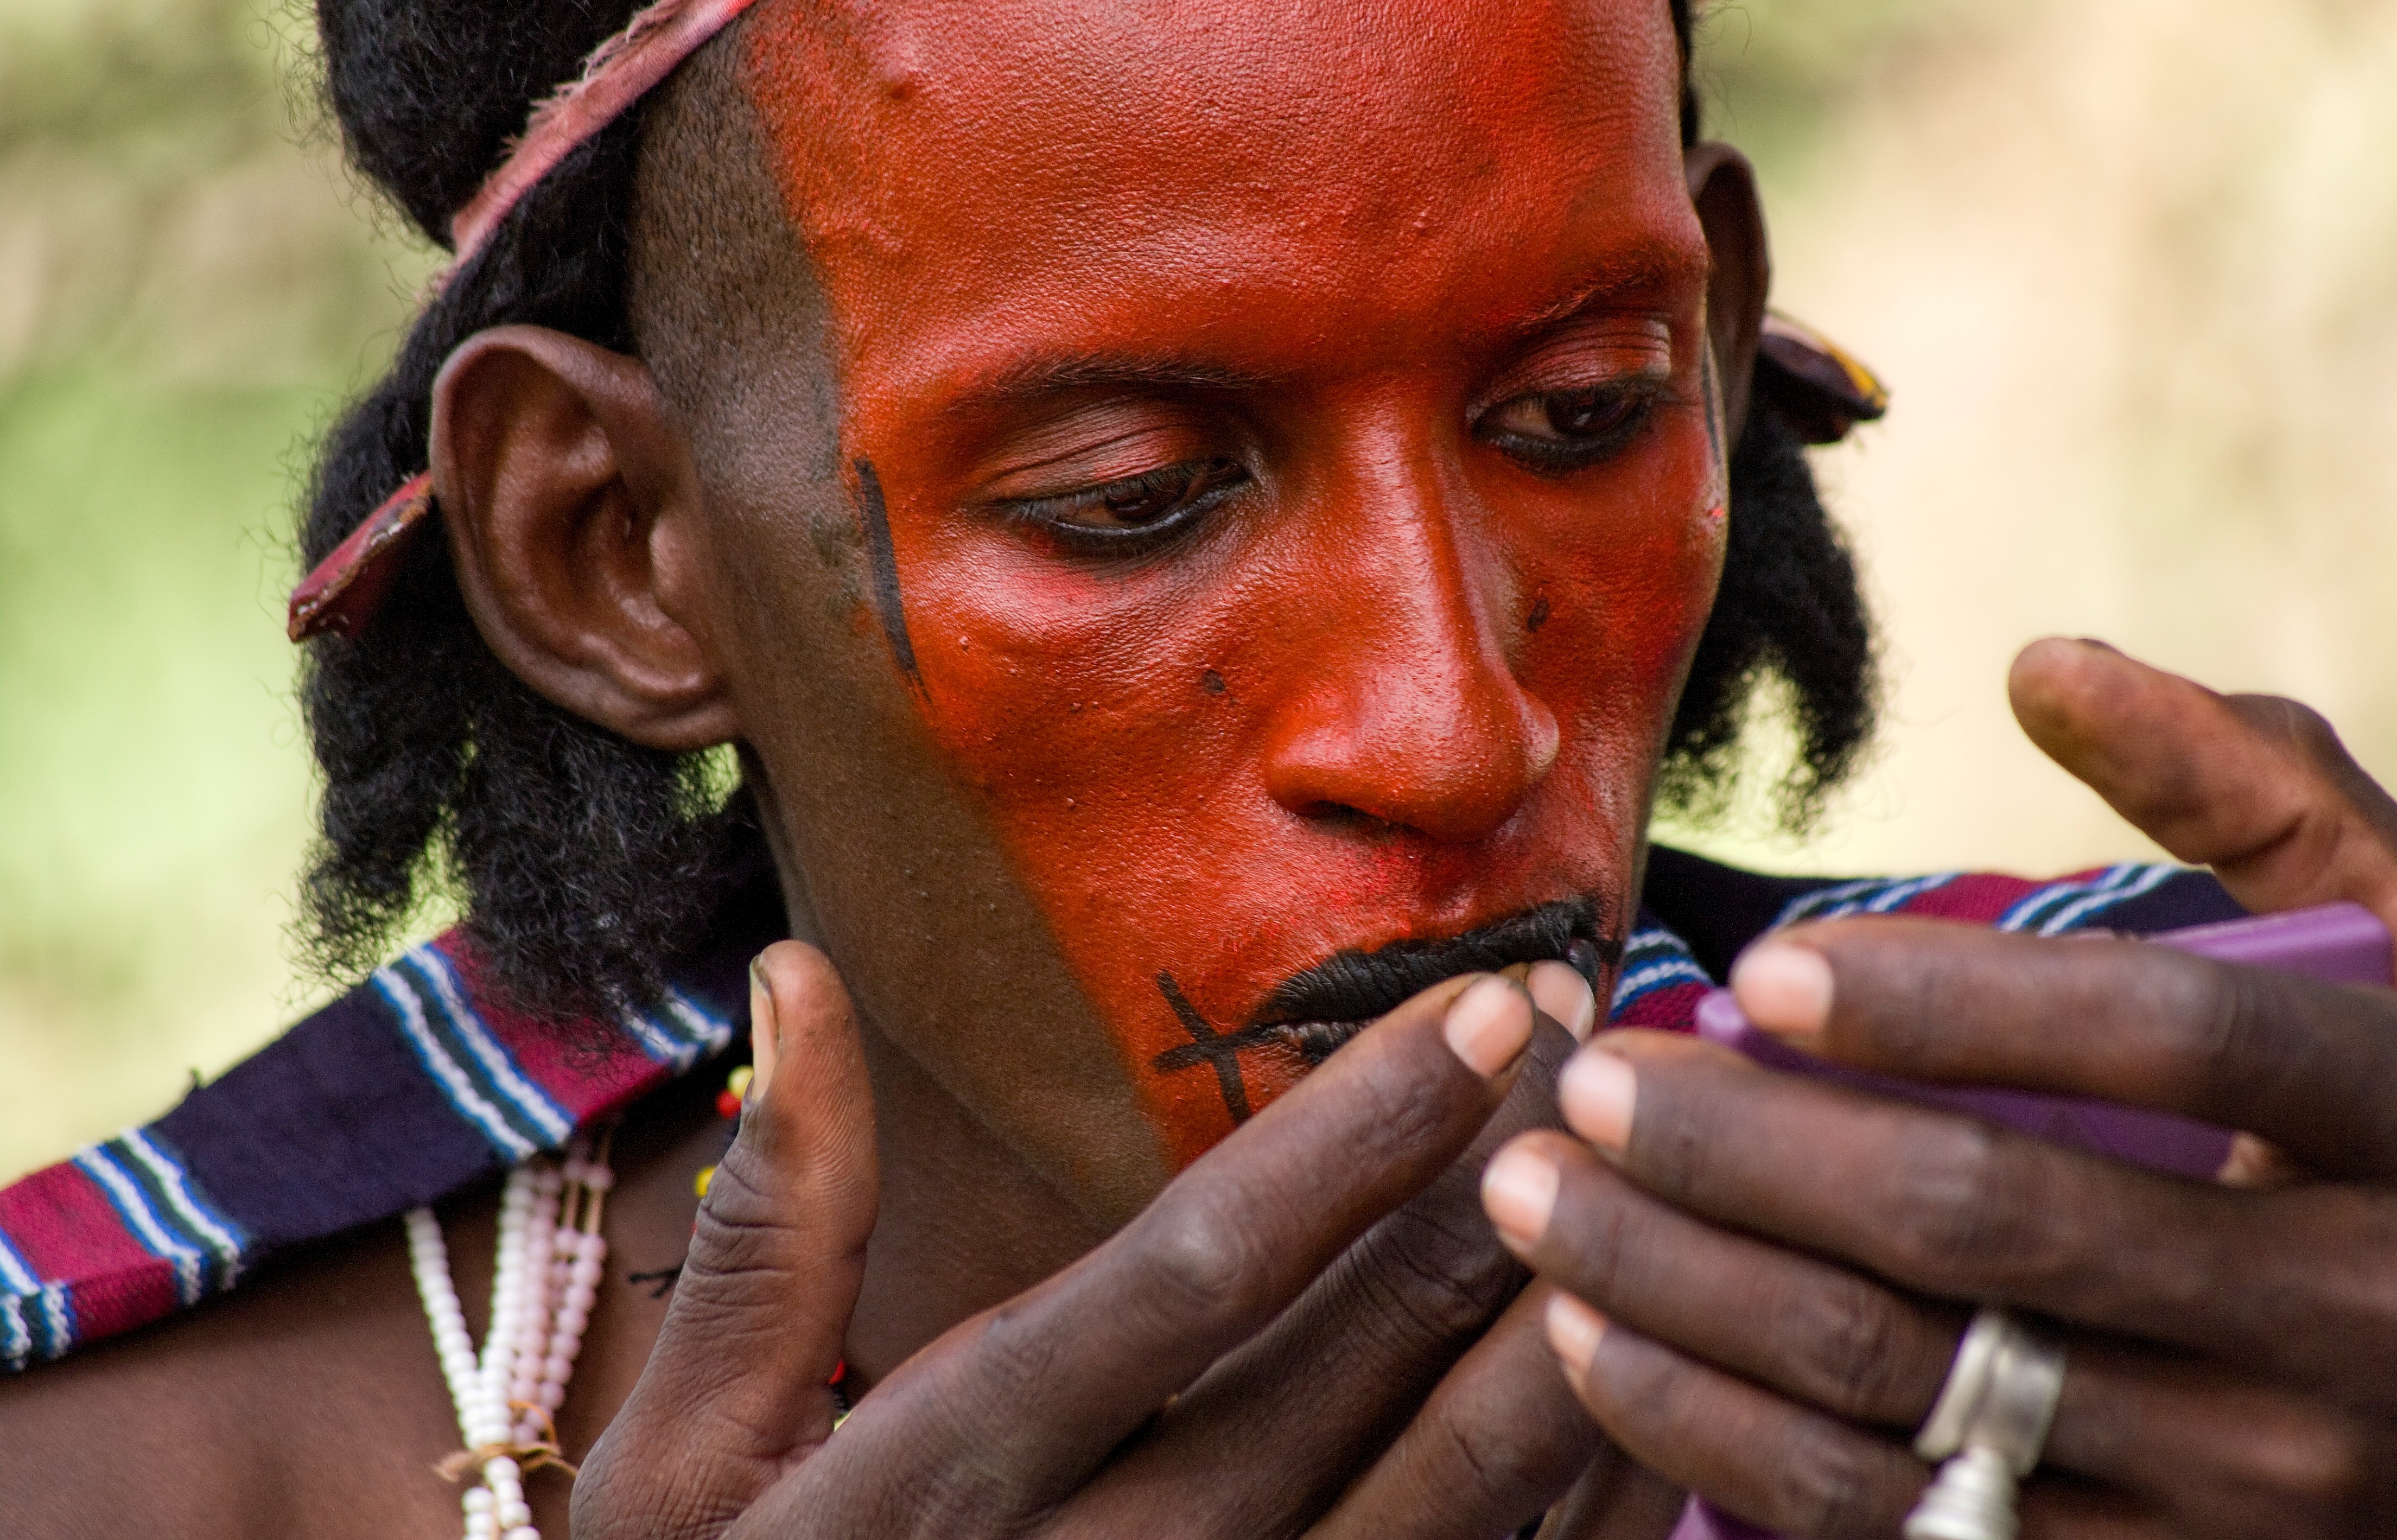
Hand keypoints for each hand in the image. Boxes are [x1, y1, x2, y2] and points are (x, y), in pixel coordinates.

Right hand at [572, 940, 1608, 1539]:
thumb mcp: (688, 1461)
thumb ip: (776, 1223)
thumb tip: (798, 975)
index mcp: (956, 1475)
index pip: (1194, 1271)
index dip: (1352, 1134)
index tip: (1474, 1006)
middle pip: (1352, 1367)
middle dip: (1491, 1184)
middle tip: (1594, 1032)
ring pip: (1445, 1498)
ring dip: (1559, 1323)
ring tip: (1643, 1168)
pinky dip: (1572, 1496)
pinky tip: (1630, 1366)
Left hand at [1485, 639, 2396, 1536]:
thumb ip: (2260, 793)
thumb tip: (2046, 661)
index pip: (2168, 1040)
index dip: (1947, 999)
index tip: (1760, 972)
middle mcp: (2369, 1325)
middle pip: (1992, 1221)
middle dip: (1741, 1146)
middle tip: (1586, 1079)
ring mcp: (2276, 1497)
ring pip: (1914, 1389)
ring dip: (1686, 1291)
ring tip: (1537, 1194)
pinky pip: (1903, 1530)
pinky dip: (1723, 1440)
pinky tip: (1605, 1343)